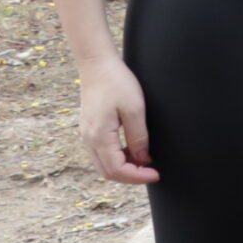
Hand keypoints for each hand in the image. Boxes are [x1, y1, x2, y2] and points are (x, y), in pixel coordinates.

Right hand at [78, 58, 158, 183]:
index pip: (116, 169)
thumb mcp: (135, 109)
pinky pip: (101, 153)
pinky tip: (133, 150)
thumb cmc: (118, 83)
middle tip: (153, 172)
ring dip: (124, 168)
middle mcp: (88, 139)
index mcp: (99, 136)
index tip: (156, 174)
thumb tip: (143, 159)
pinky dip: (117, 158)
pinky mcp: (89, 129)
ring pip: (103, 164)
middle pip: (107, 172)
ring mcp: (86, 134)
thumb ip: (138, 136)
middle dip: (131, 176)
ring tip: (146, 162)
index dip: (137, 176)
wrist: (98, 65)